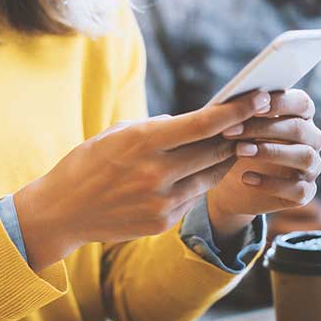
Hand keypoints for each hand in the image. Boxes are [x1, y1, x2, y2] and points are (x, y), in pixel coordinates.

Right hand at [14, 90, 273, 269]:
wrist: (61, 213)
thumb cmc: (88, 164)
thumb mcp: (117, 135)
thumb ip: (158, 128)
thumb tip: (197, 122)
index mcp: (142, 141)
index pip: (204, 123)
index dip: (237, 110)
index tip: (260, 98)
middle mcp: (155, 172)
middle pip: (216, 148)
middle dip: (237, 133)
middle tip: (253, 120)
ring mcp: (161, 201)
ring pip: (212, 175)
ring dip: (224, 158)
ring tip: (231, 144)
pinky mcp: (163, 222)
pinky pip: (194, 197)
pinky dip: (198, 182)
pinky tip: (193, 173)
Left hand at [207, 89, 320, 240]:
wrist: (231, 187)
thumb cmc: (236, 146)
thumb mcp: (237, 128)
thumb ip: (243, 112)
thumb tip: (241, 101)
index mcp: (300, 116)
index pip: (302, 103)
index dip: (281, 103)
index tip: (254, 106)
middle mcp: (311, 140)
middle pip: (299, 129)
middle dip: (263, 128)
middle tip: (231, 131)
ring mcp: (311, 167)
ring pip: (304, 157)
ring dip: (271, 152)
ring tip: (239, 151)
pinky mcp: (305, 193)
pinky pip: (298, 189)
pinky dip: (271, 184)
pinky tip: (246, 178)